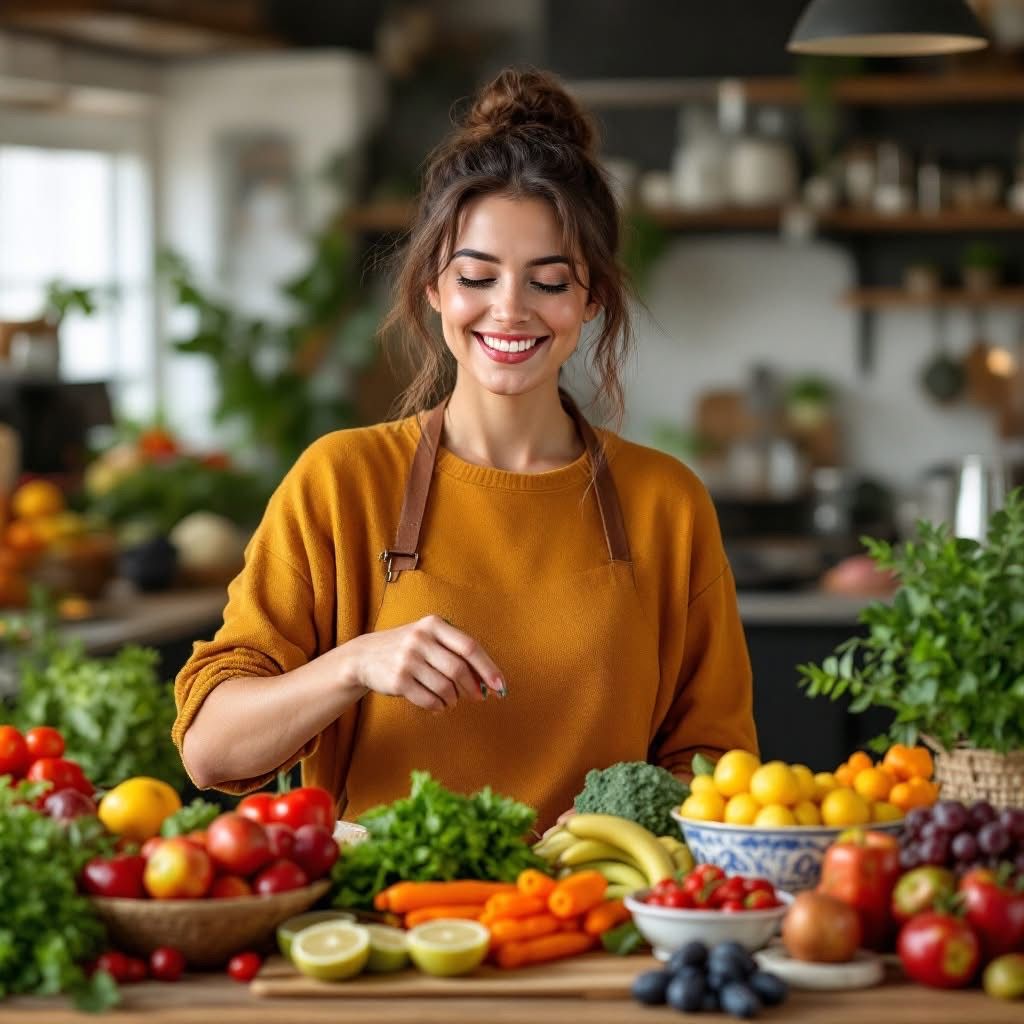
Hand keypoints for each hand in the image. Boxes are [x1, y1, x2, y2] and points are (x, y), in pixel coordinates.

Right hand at [338, 614, 504, 711]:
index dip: (488, 668)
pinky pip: (429, 699)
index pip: (469, 647)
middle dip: (473, 687)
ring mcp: (407, 659)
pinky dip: (439, 706)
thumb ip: (456, 652)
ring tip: (451, 699)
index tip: (500, 686)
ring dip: (454, 698)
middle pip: (458, 669)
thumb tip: (488, 681)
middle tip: (478, 697)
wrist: (365, 656)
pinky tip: (439, 704)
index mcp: (434, 624)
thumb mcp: (430, 639)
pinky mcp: (398, 680)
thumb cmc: (409, 649)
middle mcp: (420, 639)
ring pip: (445, 687)